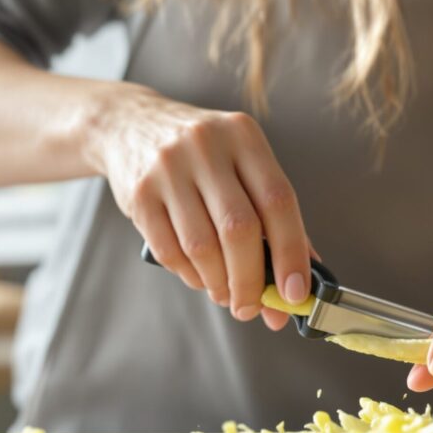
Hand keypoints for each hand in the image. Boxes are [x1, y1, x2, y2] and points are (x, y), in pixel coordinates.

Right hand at [84, 83, 312, 329]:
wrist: (131, 125)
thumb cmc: (203, 156)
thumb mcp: (242, 164)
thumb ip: (274, 216)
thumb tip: (301, 279)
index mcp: (244, 136)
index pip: (278, 201)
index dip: (291, 252)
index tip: (296, 293)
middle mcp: (207, 146)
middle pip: (239, 229)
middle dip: (251, 280)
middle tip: (253, 307)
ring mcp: (168, 168)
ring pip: (202, 246)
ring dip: (219, 283)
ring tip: (226, 294)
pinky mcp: (139, 193)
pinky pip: (170, 251)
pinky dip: (191, 276)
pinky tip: (201, 277)